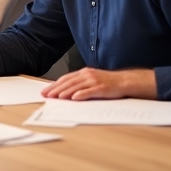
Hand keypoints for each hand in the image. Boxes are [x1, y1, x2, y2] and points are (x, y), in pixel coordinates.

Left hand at [41, 68, 157, 100]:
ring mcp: (94, 81)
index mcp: (83, 73)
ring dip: (65, 92)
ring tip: (56, 97)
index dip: (54, 85)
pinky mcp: (101, 88)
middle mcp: (87, 75)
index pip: (65, 79)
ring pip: (76, 86)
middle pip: (68, 82)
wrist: (125, 81)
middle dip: (55, 89)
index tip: (45, 91)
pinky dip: (81, 94)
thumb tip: (66, 92)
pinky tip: (74, 98)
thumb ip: (80, 83)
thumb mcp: (91, 80)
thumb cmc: (108, 82)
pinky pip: (89, 91)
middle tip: (46, 95)